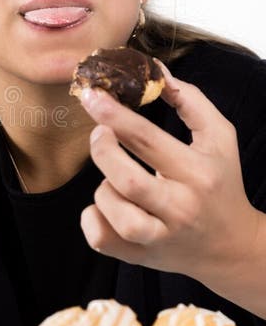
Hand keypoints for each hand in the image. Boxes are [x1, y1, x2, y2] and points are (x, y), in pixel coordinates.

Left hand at [78, 63, 260, 287]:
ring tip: (114, 180)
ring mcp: (160, 237)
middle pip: (126, 178)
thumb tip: (155, 68)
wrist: (232, 246)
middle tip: (100, 134)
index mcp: (197, 172)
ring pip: (113, 210)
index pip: (147, 140)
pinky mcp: (142, 257)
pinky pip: (102, 239)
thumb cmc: (220, 182)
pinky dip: (93, 218)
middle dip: (102, 149)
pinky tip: (106, 206)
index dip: (114, 115)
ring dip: (103, 187)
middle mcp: (180, 207)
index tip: (92, 96)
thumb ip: (189, 100)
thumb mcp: (218, 137)